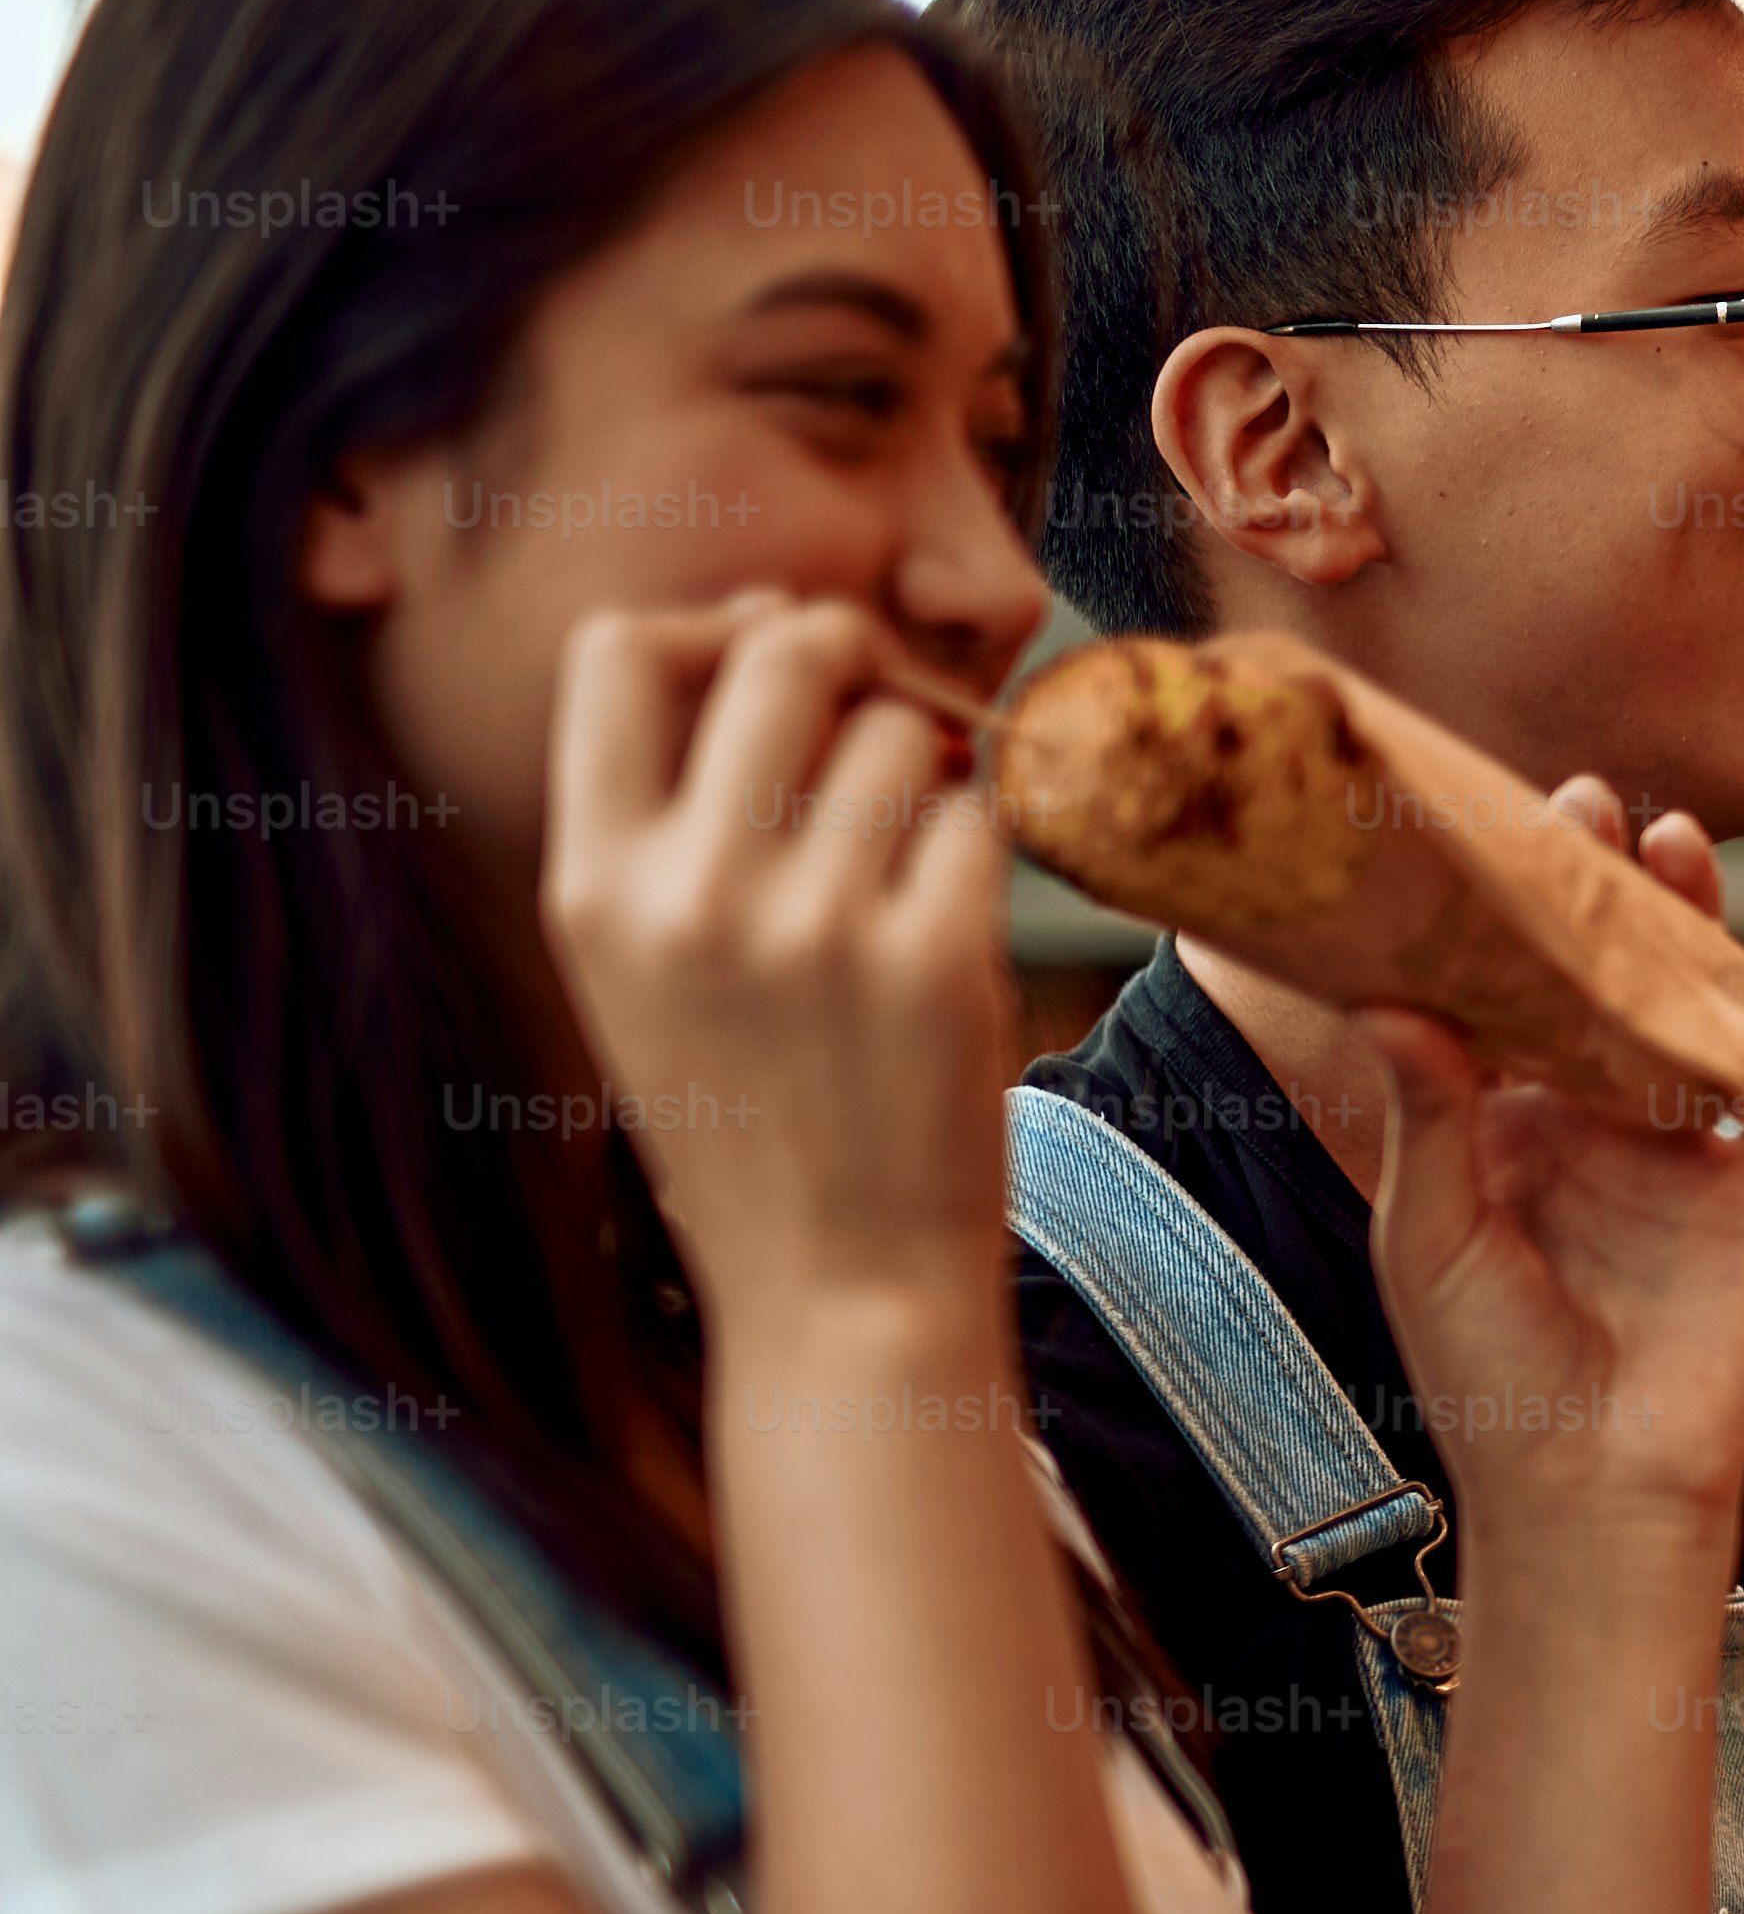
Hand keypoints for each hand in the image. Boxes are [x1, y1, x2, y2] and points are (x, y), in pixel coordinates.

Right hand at [541, 593, 1008, 1317]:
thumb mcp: (642, 970)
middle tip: (885, 716)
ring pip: (902, 733)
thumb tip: (769, 624)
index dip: (712, 623)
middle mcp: (691, 896)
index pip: (616, 651)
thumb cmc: (749, 1114)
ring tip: (910, 854)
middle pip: (784, 651)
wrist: (836, 1290)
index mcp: (592, 888)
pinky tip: (954, 921)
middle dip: (854, 658)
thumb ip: (671, 812)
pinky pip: (982, 819)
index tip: (771, 657)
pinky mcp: (936, 961)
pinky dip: (983, 851)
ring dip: (929, 768)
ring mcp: (816, 927)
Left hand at [1356, 784, 1743, 1553]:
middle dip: (1615, 885)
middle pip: (1621, 972)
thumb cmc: (1485, 1372)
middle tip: (1599, 804)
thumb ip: (1426, 1115)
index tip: (1504, 822)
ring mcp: (1690, 1145)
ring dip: (1704, 920)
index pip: (1522, 983)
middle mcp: (1605, 1115)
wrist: (1587, 1486)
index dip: (1521, 905)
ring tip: (1679, 844)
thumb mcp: (1429, 1232)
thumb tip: (1389, 999)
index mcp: (1512, 1118)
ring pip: (1709, 1002)